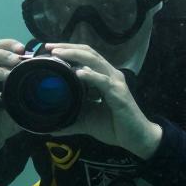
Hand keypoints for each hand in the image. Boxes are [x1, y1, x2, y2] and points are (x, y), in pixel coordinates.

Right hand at [0, 38, 25, 150]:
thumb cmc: (8, 120)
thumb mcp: (25, 105)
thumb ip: (34, 95)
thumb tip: (56, 88)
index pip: (0, 49)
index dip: (11, 44)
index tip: (24, 49)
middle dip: (4, 49)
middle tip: (19, 56)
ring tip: (12, 64)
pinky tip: (4, 78)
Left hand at [45, 43, 162, 158]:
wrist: (136, 139)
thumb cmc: (113, 127)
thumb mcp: (87, 121)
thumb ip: (70, 121)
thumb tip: (51, 127)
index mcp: (103, 77)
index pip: (85, 56)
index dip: (68, 49)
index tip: (49, 49)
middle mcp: (110, 75)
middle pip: (88, 53)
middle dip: (68, 47)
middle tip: (49, 46)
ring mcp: (115, 83)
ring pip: (95, 61)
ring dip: (75, 55)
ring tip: (58, 54)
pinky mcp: (119, 94)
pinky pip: (103, 81)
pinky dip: (90, 76)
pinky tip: (78, 73)